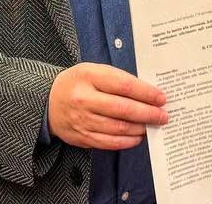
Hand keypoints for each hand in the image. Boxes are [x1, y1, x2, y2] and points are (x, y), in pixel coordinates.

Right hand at [47, 62, 168, 150]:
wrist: (48, 102)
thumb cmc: (77, 83)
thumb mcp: (92, 70)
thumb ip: (116, 79)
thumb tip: (146, 93)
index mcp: (88, 76)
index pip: (123, 85)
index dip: (145, 93)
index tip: (161, 97)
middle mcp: (84, 99)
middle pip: (123, 109)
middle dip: (147, 113)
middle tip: (163, 115)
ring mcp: (82, 120)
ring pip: (118, 128)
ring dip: (140, 128)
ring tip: (152, 125)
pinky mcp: (83, 137)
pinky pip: (109, 142)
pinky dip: (127, 141)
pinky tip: (137, 137)